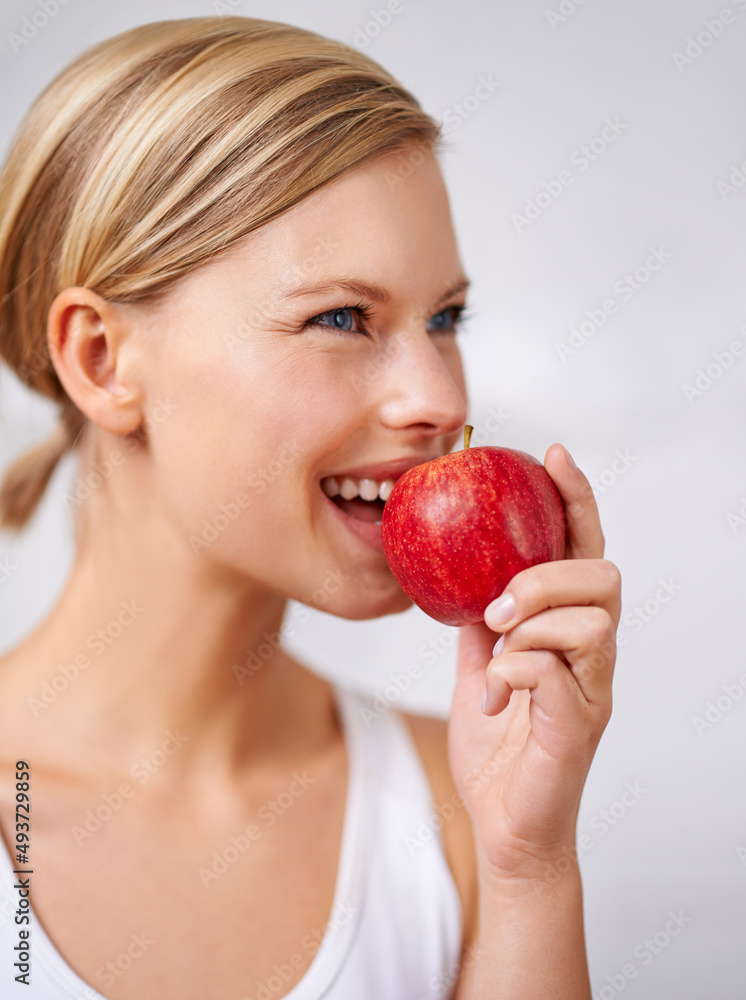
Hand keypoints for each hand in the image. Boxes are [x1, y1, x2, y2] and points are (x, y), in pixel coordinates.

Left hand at [447, 444, 621, 882]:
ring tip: (495, 642)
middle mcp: (591, 655)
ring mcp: (591, 691)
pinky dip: (515, 670)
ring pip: (592, 620)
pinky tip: (490, 692)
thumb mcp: (478, 669)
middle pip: (603, 577)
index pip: (584, 551)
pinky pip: (557, 675)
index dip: (576, 500)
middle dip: (548, 572)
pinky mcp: (578, 727)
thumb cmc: (499, 750)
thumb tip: (461, 580)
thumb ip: (481, 625)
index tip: (551, 455)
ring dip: (533, 619)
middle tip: (499, 598)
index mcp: (568, 632)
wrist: (504, 827)